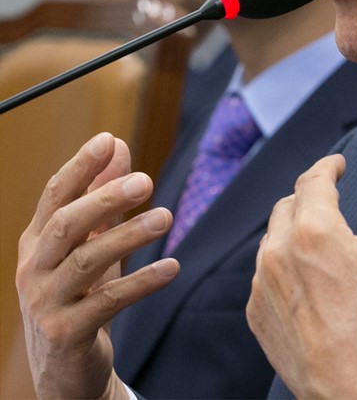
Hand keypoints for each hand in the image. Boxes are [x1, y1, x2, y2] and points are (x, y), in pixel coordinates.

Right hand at [16, 132, 179, 398]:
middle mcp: (34, 268)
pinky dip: (141, 282)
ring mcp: (46, 302)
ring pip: (86, 262)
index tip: (107, 139)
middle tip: (146, 180)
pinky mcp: (67, 333)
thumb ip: (102, 194)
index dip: (80, 166)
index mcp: (38, 240)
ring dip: (129, 236)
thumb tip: (117, 144)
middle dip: (105, 198)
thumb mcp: (90, 240)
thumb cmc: (80, 291)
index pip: (55, 195)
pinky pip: (108, 302)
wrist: (65, 368)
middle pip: (67, 224)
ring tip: (166, 217)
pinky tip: (172, 267)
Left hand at [247, 152, 356, 399]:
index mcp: (315, 231)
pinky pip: (263, 276)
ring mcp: (264, 285)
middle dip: (309, 197)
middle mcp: (279, 252)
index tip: (337, 166)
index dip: (328, 167)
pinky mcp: (258, 314)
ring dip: (292, 231)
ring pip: (272, 239)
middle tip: (329, 198)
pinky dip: (281, 268)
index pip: (313, 179)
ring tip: (317, 238)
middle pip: (289, 204)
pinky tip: (304, 279)